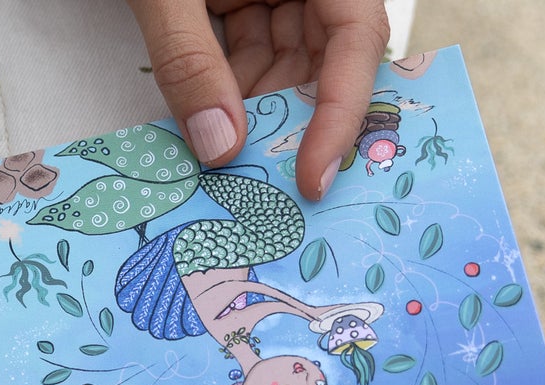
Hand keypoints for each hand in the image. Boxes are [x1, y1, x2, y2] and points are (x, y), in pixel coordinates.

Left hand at [125, 0, 390, 200]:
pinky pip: (246, 56)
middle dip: (292, 123)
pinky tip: (206, 133)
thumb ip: (188, 62)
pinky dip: (225, 97)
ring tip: (224, 165)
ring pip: (283, 66)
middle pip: (324, 59)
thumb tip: (219, 148)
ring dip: (254, 118)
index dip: (341, 111)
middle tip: (262, 187)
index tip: (313, 177)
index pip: (356, 36)